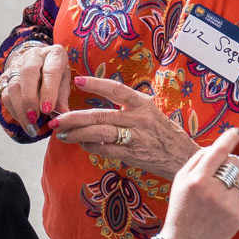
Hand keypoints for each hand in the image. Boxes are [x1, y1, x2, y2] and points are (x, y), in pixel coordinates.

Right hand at [0, 41, 68, 130]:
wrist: (37, 62)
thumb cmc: (55, 74)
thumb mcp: (65, 82)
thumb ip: (62, 97)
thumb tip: (63, 115)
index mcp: (53, 54)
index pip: (50, 70)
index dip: (48, 91)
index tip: (48, 109)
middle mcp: (34, 56)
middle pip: (28, 74)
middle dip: (30, 99)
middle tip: (34, 118)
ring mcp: (17, 65)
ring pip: (13, 86)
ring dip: (21, 109)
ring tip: (31, 127)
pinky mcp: (5, 76)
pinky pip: (5, 95)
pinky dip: (14, 111)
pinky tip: (23, 121)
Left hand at [48, 75, 195, 175]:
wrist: (183, 157)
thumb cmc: (165, 133)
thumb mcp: (151, 112)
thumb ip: (130, 106)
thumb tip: (103, 103)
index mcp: (142, 104)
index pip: (116, 89)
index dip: (96, 84)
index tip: (77, 80)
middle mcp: (138, 119)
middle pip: (100, 115)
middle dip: (74, 117)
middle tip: (56, 118)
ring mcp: (135, 138)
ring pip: (100, 134)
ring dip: (77, 134)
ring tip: (62, 134)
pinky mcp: (132, 155)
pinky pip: (106, 150)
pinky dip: (91, 147)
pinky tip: (81, 144)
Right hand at [161, 128, 238, 238]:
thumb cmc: (181, 208)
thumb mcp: (179, 181)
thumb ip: (196, 160)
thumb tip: (217, 146)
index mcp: (197, 180)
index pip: (218, 152)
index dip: (229, 138)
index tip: (236, 131)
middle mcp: (214, 191)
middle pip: (234, 162)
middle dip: (230, 163)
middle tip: (222, 173)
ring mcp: (229, 205)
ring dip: (238, 178)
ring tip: (225, 189)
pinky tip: (232, 199)